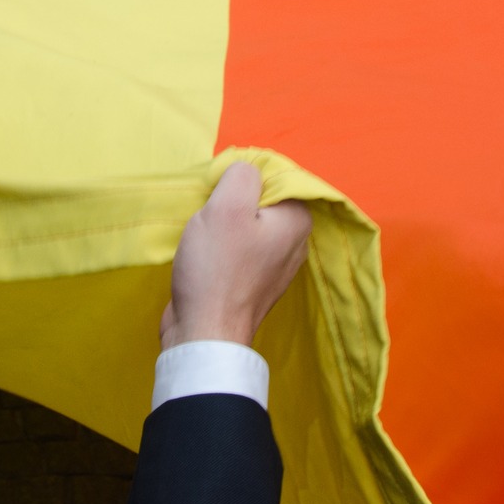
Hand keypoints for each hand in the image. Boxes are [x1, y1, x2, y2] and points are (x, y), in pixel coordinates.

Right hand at [160, 161, 311, 350]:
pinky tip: (204, 252)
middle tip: (209, 211)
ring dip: (222, 222)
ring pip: (247, 224)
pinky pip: (240, 248)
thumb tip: (245, 170)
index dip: (243, 175)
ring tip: (204, 233)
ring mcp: (276, 265)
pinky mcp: (254, 283)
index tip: (220, 190)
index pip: (276, 175)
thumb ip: (241, 174)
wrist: (204, 332)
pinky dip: (222, 245)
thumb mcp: (227, 205)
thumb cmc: (217, 267)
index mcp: (298, 220)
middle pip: (260, 199)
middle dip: (231, 199)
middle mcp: (295, 242)